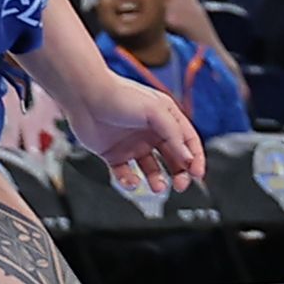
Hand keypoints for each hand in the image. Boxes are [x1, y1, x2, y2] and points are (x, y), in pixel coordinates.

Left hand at [64, 70, 205, 193]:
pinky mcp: (114, 155)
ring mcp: (132, 144)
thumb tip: (188, 157)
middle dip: (180, 173)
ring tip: (158, 187)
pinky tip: (131, 181)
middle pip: (172, 158)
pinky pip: (126, 174)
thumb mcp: (155, 111)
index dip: (195, 157)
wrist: (85, 96)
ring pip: (151, 169)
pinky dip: (130, 182)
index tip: (197, 174)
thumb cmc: (120, 96)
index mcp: (165, 117)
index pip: (187, 141)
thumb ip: (174, 134)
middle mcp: (150, 132)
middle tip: (181, 185)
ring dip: (157, 180)